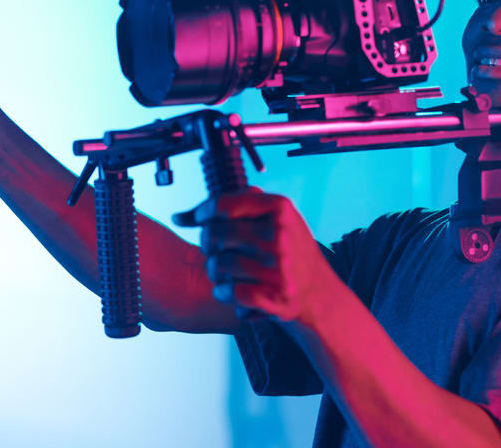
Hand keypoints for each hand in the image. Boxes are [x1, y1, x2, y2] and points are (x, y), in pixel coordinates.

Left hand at [175, 187, 335, 325]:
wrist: (321, 296)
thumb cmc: (289, 254)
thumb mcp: (275, 219)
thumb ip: (233, 210)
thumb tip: (179, 217)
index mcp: (280, 208)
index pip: (222, 204)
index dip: (202, 214)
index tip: (200, 222)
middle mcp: (280, 234)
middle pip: (214, 235)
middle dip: (209, 247)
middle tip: (219, 253)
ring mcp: (279, 266)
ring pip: (218, 266)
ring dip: (216, 275)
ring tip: (229, 276)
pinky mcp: (276, 296)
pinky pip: (228, 292)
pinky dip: (225, 295)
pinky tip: (234, 293)